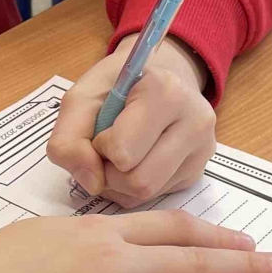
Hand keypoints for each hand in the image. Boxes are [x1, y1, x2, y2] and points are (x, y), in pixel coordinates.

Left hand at [48, 38, 215, 206]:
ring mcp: (202, 150)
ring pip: (147, 195)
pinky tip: (136, 160)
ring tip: (119, 154)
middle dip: (109, 172)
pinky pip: (155, 198)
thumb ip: (69, 139)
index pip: (122, 152)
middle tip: (107, 147)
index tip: (104, 126)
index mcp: (166, 93)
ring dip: (119, 183)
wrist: (156, 74)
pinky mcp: (198, 171)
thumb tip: (91, 183)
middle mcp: (195, 122)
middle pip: (139, 182)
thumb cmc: (117, 84)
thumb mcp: (82, 97)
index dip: (101, 145)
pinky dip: (133, 187)